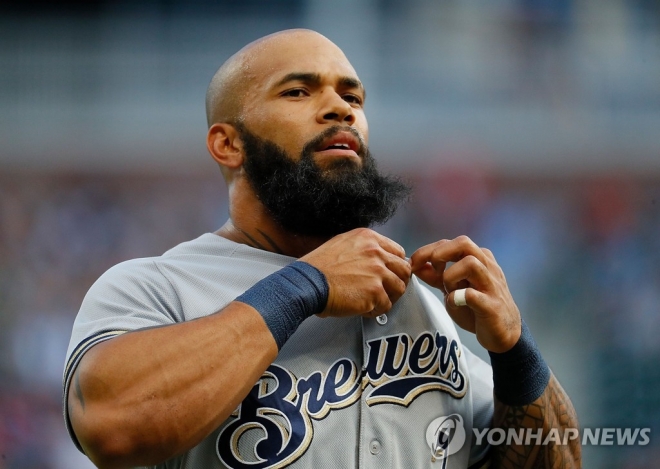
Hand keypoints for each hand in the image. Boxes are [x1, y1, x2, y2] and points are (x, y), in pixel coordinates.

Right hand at [301, 228, 410, 317]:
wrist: (308, 283)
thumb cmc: (318, 267)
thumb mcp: (341, 244)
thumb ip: (362, 249)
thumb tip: (374, 259)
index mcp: (368, 239)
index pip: (398, 252)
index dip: (395, 266)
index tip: (391, 273)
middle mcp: (376, 253)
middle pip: (403, 269)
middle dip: (398, 281)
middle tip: (389, 290)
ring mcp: (377, 272)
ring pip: (399, 287)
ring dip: (389, 296)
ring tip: (376, 301)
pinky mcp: (375, 292)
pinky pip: (386, 305)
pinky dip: (377, 310)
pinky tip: (365, 309)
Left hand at [409, 235, 520, 352]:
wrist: (503, 334)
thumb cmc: (476, 308)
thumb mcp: (453, 289)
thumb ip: (436, 276)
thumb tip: (416, 265)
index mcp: (477, 259)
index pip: (450, 243)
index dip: (427, 251)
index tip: (413, 263)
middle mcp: (487, 267)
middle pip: (464, 243)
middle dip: (440, 253)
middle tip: (431, 270)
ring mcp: (491, 285)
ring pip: (471, 263)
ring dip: (451, 275)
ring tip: (447, 290)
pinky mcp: (492, 306)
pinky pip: (474, 295)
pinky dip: (460, 296)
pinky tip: (455, 301)